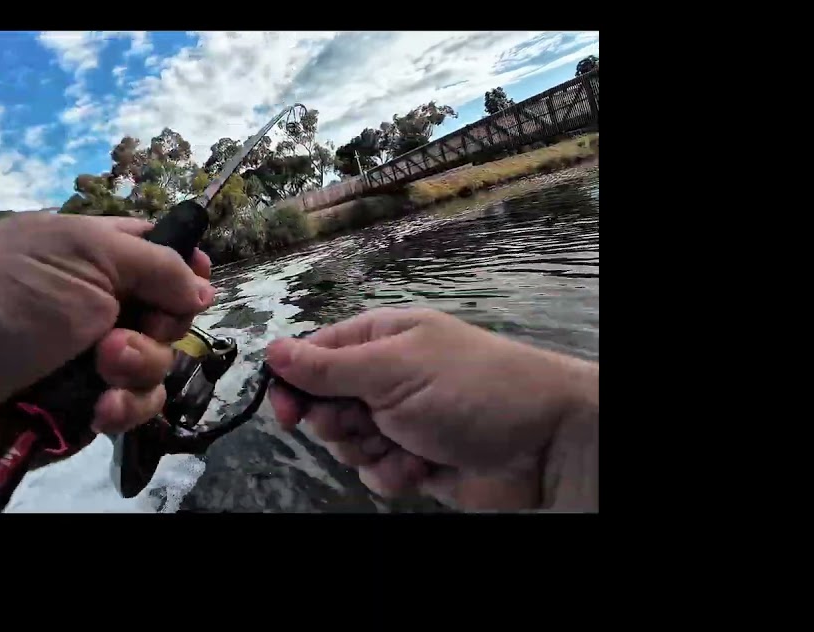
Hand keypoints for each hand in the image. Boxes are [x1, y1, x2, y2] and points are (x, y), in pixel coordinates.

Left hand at [0, 212, 214, 504]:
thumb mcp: (77, 255)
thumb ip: (153, 263)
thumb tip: (202, 286)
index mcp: (88, 252)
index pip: (156, 253)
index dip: (184, 268)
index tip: (194, 283)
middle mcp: (93, 304)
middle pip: (168, 314)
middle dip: (159, 326)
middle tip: (120, 333)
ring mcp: (90, 361)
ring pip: (158, 367)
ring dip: (140, 369)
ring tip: (101, 372)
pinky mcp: (83, 412)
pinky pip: (133, 411)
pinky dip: (122, 410)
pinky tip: (96, 412)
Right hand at [265, 308, 597, 510]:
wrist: (541, 444)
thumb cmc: (473, 388)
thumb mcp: (394, 369)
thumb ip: (328, 366)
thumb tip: (272, 349)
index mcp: (379, 339)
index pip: (312, 356)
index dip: (294, 384)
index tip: (289, 413)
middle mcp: (385, 377)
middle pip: (323, 404)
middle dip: (337, 423)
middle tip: (365, 424)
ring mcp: (399, 419)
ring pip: (346, 444)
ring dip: (368, 452)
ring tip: (405, 445)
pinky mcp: (413, 459)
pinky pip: (375, 473)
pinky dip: (392, 475)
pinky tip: (422, 467)